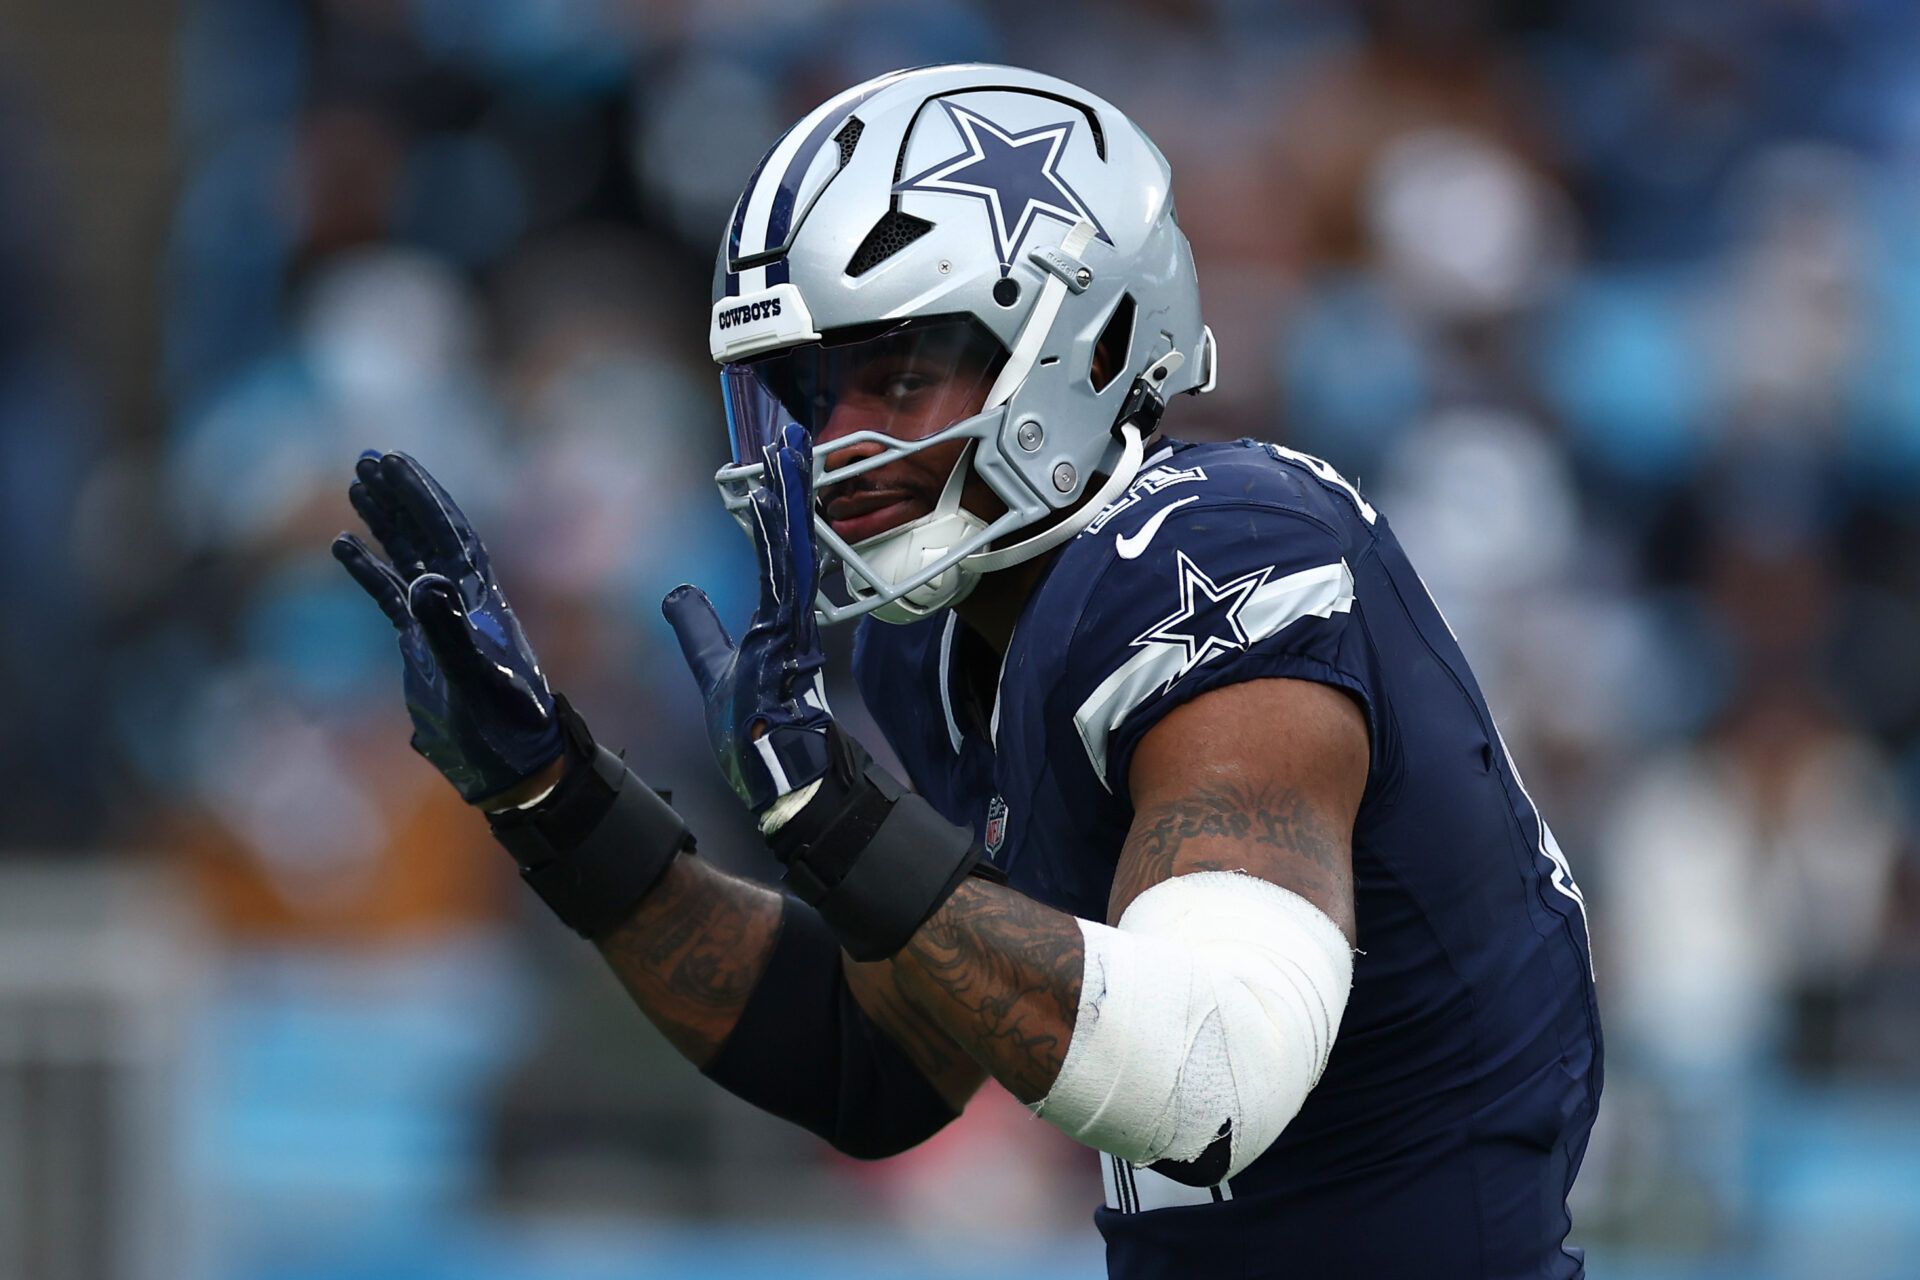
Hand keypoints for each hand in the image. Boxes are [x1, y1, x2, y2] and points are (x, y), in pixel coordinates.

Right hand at [332, 451, 564, 804]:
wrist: (511, 769)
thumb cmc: (502, 731)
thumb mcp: (474, 682)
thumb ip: (449, 633)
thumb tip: (423, 580)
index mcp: (484, 603)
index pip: (452, 535)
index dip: (425, 496)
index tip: (395, 460)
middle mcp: (466, 603)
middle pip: (431, 534)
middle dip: (402, 495)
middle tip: (368, 456)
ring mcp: (443, 622)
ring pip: (411, 557)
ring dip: (387, 520)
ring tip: (356, 482)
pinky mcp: (422, 646)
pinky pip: (391, 597)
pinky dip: (369, 570)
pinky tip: (342, 546)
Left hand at [663, 423, 831, 816]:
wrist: (783, 781)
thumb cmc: (756, 735)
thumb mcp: (714, 670)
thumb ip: (699, 630)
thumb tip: (675, 593)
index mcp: (776, 621)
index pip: (774, 553)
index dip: (774, 510)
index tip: (775, 467)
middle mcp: (789, 617)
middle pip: (787, 541)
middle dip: (788, 489)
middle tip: (789, 439)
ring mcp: (792, 629)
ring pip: (789, 551)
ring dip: (787, 502)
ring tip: (787, 455)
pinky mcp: (788, 643)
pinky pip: (784, 581)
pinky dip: (778, 542)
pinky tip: (773, 507)